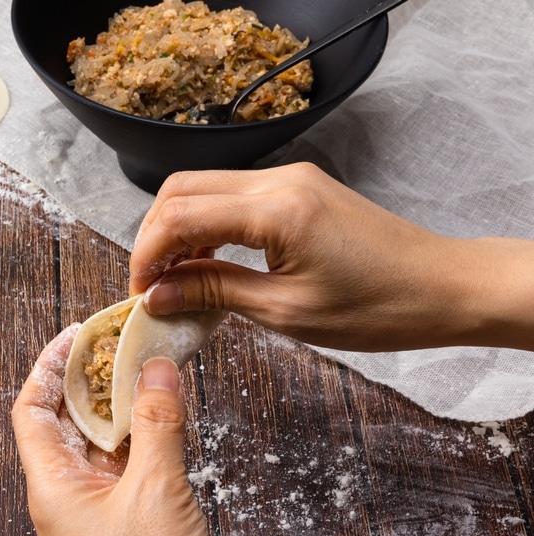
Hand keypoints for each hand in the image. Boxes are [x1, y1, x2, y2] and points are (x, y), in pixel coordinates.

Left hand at [12, 326, 227, 535]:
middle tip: (122, 345)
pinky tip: (164, 422)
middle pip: (64, 422)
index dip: (50, 365)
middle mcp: (63, 498)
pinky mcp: (118, 531)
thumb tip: (156, 366)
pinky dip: (138, 442)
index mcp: (52, 487)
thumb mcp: (157, 489)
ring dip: (118, 409)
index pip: (31, 408)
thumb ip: (156, 422)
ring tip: (147, 373)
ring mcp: (91, 516)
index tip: (79, 333)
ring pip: (96, 446)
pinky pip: (120, 471)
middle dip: (90, 380)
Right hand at [129, 163, 533, 351]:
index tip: (139, 293)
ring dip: (178, 229)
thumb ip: (214, 292)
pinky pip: (233, 195)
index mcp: (276, 209)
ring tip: (175, 279)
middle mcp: (279, 180)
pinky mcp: (299, 188)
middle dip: (153, 236)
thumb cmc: (378, 306)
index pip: (179, 215)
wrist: (442, 287)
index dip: (146, 254)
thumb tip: (159, 294)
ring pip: (203, 188)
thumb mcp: (286, 310)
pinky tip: (207, 262)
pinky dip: (207, 224)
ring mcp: (290, 178)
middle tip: (150, 285)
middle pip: (181, 189)